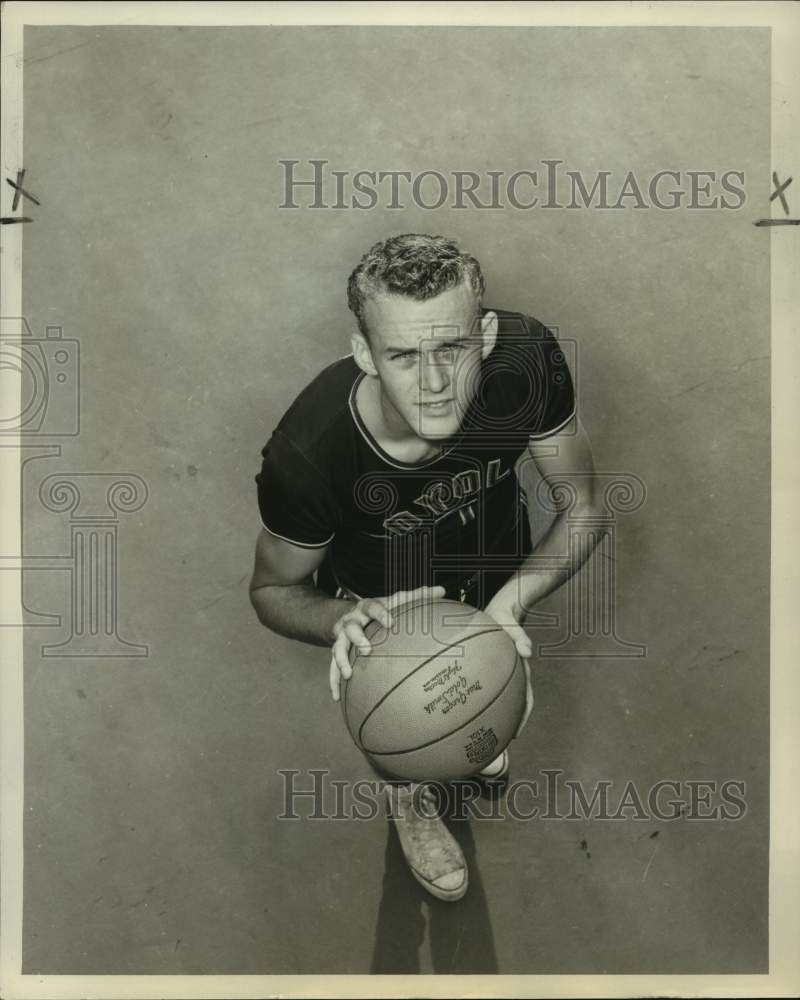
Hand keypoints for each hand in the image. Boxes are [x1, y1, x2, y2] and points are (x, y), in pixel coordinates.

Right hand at [329, 585, 445, 701]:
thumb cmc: (380, 610)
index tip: (390, 622)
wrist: (352, 614)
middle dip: (357, 637)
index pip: (373, 607)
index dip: (381, 614)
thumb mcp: (395, 600)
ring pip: (338, 647)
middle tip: (367, 649)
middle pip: (351, 626)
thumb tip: (442, 589)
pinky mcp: (338, 652)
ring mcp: (342, 637)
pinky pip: (332, 667)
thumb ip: (417, 596)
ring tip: (348, 674)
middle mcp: (352, 620)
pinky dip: (333, 682)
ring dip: (341, 661)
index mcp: (367, 607)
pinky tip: (336, 697)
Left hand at [484, 594, 533, 738]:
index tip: (515, 735)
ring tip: (478, 730)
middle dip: (506, 723)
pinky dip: (477, 698)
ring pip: (498, 699)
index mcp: (520, 670)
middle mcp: (512, 675)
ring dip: (492, 714)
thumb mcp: (511, 622)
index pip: (526, 698)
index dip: (521, 718)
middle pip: (512, 704)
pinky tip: (461, 705)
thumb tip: (528, 651)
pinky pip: (483, 686)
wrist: (501, 609)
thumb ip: (519, 635)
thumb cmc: (505, 617)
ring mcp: (500, 672)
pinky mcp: (487, 668)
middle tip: (496, 741)